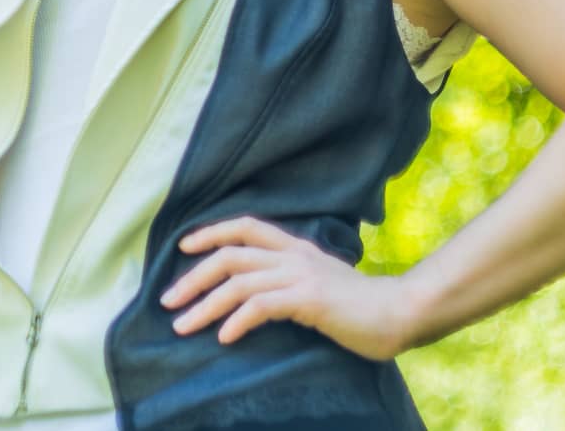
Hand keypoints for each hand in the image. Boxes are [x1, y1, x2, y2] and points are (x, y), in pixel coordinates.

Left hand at [158, 215, 417, 362]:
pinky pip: (260, 306)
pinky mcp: (308, 299)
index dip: (211, 232)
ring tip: (182, 327)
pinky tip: (224, 338)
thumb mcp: (319, 283)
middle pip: (230, 255)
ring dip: (204, 306)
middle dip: (193, 277)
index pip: (246, 226)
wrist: (397, 313)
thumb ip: (289, 280)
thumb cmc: (358, 307)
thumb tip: (252, 295)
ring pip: (238, 282)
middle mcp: (294, 254)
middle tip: (167, 301)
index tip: (183, 247)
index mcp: (296, 247)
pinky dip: (237, 321)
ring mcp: (301, 275)